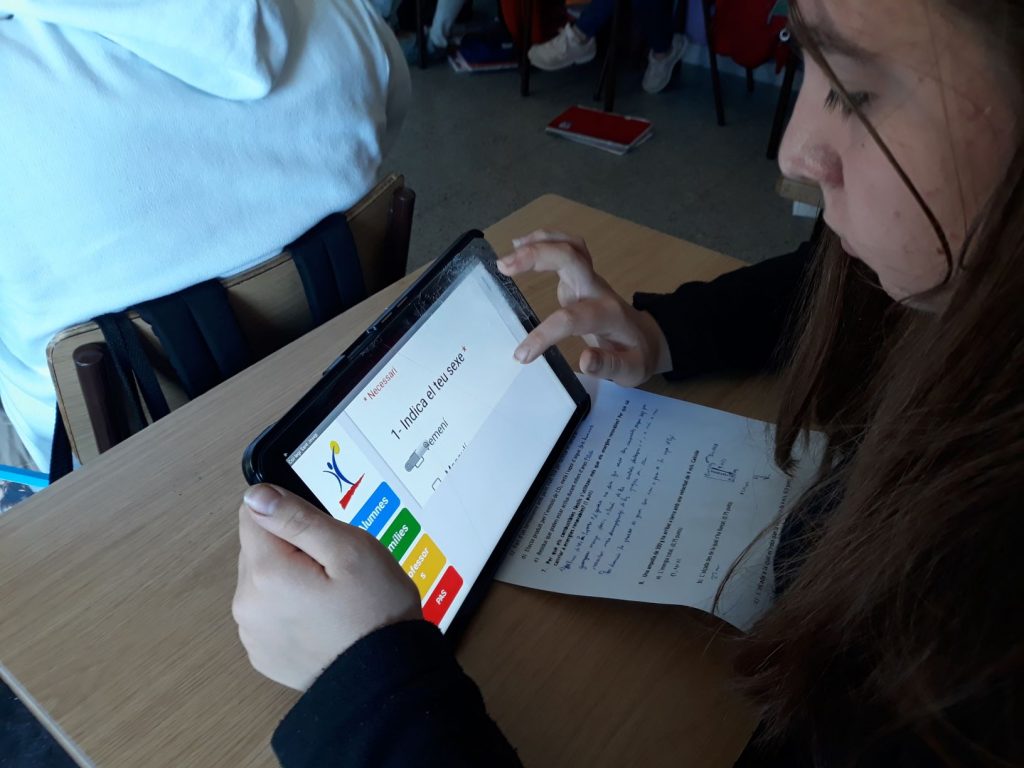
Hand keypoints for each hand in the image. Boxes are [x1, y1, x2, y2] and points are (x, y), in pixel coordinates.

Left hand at [232, 484, 420, 690]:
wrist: (386, 679)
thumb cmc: (376, 612)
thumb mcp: (350, 549)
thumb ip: (298, 518)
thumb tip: (256, 495)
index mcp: (266, 572)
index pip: (255, 512)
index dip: (293, 516)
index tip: (323, 536)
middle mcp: (247, 603)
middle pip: (259, 548)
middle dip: (293, 549)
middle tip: (336, 570)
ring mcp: (253, 633)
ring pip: (264, 580)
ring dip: (291, 579)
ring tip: (333, 597)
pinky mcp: (263, 653)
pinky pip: (270, 613)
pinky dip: (291, 609)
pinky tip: (324, 619)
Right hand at [498, 230, 671, 386]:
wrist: (648, 338)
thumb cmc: (636, 355)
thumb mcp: (631, 370)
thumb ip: (609, 365)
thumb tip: (584, 359)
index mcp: (608, 315)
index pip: (572, 318)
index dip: (545, 334)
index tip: (522, 355)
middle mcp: (597, 289)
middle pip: (572, 257)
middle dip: (537, 256)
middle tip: (503, 267)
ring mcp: (590, 280)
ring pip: (569, 246)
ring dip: (539, 242)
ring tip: (508, 255)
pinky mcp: (581, 277)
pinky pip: (566, 249)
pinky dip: (543, 241)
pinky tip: (520, 245)